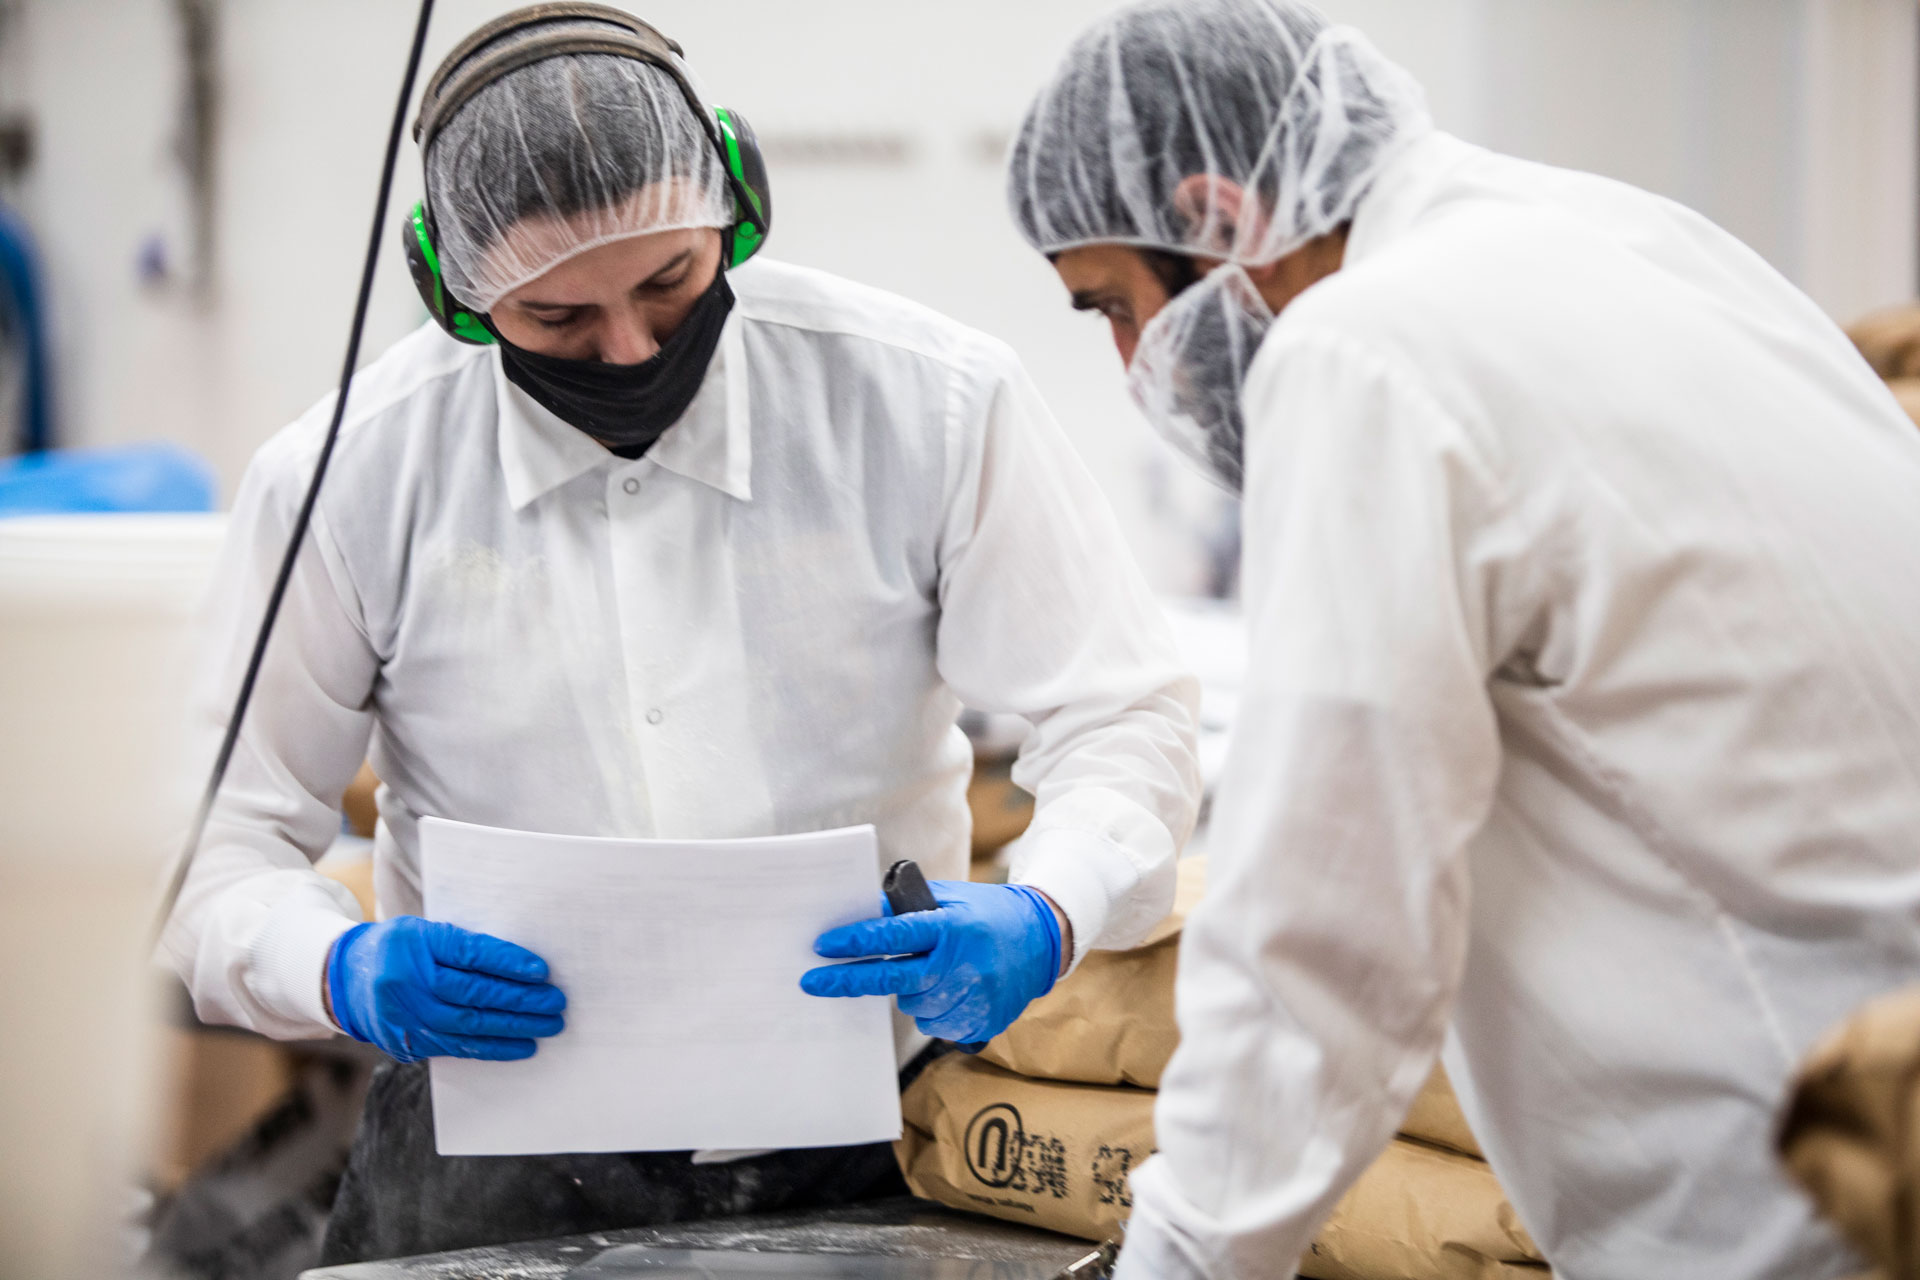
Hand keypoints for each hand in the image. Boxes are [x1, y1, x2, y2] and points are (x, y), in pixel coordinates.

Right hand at [325, 916, 566, 1062]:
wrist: (341, 979)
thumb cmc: (398, 947)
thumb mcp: (423, 931)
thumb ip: (461, 944)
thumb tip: (519, 962)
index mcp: (413, 943)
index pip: (468, 954)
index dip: (507, 962)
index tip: (541, 971)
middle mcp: (407, 981)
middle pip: (473, 993)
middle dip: (520, 999)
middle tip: (555, 1002)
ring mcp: (405, 1016)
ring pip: (469, 1025)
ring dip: (514, 1028)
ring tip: (548, 1025)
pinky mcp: (407, 1042)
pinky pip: (457, 1047)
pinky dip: (493, 1048)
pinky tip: (522, 1046)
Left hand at [800, 881, 1062, 1043]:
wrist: (1044, 940)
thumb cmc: (989, 913)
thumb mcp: (952, 898)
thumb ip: (910, 908)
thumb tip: (861, 916)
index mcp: (953, 926)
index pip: (895, 934)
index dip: (856, 941)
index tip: (822, 946)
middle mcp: (963, 964)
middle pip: (893, 978)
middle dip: (849, 980)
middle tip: (812, 982)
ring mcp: (974, 997)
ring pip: (913, 1005)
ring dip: (909, 990)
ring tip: (933, 970)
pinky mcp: (982, 1021)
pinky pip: (937, 1024)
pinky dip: (934, 1008)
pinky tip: (950, 989)